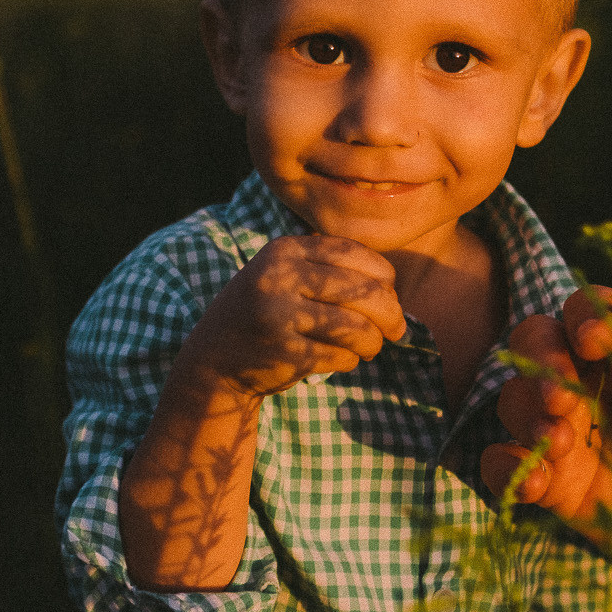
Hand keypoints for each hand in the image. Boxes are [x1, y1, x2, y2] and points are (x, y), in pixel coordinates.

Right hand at [181, 235, 405, 398]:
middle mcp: (279, 276)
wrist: (214, 358)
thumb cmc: (265, 313)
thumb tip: (392, 285)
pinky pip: (341, 355)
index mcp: (284, 250)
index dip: (383, 275)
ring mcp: (279, 314)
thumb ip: (327, 268)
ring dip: (374, 343)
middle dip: (390, 314)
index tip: (390, 293)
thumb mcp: (283, 275)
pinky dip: (351, 360)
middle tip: (397, 330)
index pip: (353, 253)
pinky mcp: (284, 352)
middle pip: (363, 290)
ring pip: (357, 327)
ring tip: (371, 348)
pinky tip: (343, 359)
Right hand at [478, 285, 611, 594]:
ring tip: (561, 445)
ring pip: (515, 399)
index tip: (595, 340)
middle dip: (540, 361)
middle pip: (537, 344)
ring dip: (525, 414)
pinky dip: (505, 468)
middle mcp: (594, 385)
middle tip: (561, 398)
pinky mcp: (557, 486)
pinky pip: (506, 465)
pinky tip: (533, 484)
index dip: (584, 316)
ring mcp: (571, 434)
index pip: (592, 312)